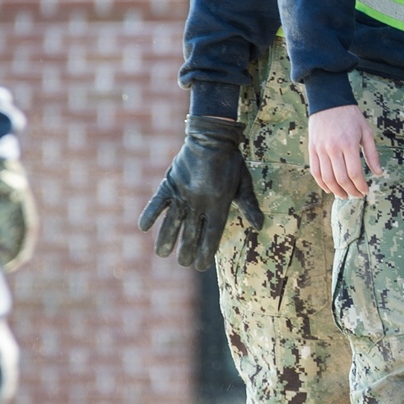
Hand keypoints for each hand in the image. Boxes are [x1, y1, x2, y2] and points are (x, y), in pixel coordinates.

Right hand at [139, 116, 264, 270]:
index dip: (206, 252)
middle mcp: (199, 203)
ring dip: (166, 239)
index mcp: (219, 204)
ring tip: (163, 254)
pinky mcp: (170, 183)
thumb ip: (249, 205)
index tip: (201, 266)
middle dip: (186, 251)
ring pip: (172, 222)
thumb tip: (260, 226)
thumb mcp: (244, 183)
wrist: (212, 137)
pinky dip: (150, 214)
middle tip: (184, 263)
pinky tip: (143, 228)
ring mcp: (183, 194)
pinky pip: (157, 202)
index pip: (211, 236)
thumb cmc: (231, 162)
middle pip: (191, 233)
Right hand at [308, 104, 382, 198]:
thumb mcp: (366, 131)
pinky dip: (322, 183)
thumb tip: (378, 173)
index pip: (355, 173)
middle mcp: (333, 148)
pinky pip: (315, 171)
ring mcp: (321, 149)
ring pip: (327, 178)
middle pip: (341, 178)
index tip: (365, 191)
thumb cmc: (350, 116)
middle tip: (356, 195)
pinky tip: (329, 189)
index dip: (360, 186)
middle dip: (350, 191)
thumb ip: (372, 154)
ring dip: (336, 190)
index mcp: (349, 144)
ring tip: (344, 195)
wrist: (328, 101)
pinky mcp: (312, 149)